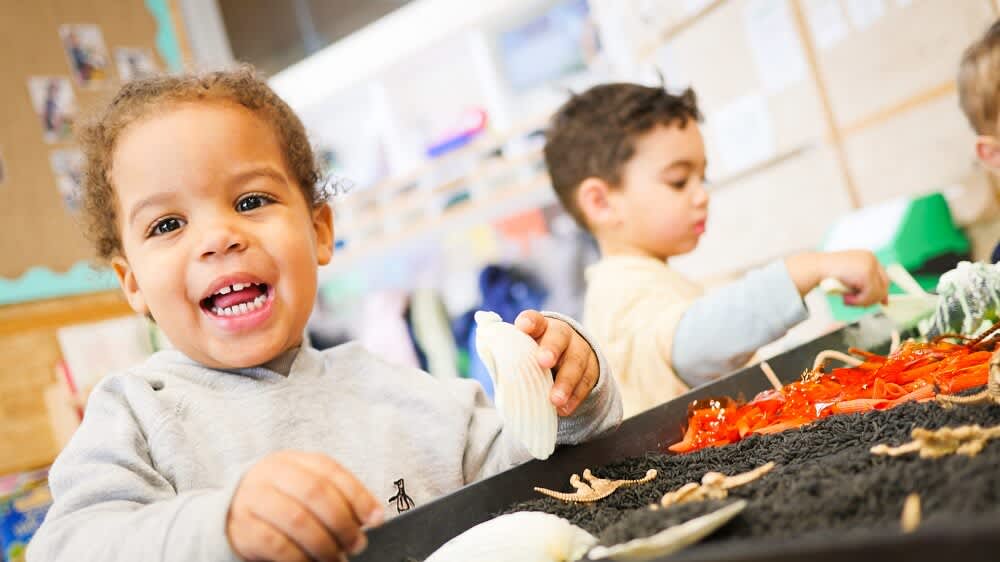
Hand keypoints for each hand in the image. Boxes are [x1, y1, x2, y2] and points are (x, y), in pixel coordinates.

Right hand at [226, 451, 383, 561]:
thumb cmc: (281, 502)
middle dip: (343, 522)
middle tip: (357, 544)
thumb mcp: (305, 490)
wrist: (231, 515)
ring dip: (324, 544)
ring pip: (297, 519)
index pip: (331, 471)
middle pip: (316, 492)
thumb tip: (373, 516)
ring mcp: (253, 499)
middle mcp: (271, 474)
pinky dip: (300, 558)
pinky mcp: (242, 528)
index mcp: (293, 460)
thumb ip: (337, 497)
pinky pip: (277, 545)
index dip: (358, 495)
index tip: (376, 519)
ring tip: (336, 558)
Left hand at [515, 310, 599, 416]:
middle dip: (551, 349)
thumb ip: (505, 352)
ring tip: (554, 400)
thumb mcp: (521, 351)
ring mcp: (579, 351)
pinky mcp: (591, 370)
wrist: (566, 362)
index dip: (529, 322)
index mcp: (540, 327)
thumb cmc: (534, 357)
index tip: (522, 326)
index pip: (535, 320)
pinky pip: (585, 383)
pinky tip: (563, 409)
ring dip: (565, 382)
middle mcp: (562, 335)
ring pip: (575, 363)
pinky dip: (574, 397)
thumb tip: (486, 346)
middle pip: (559, 338)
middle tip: (543, 362)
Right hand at [786, 250, 888, 305]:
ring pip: (877, 292)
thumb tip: (882, 300)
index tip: (883, 302)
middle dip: (872, 298)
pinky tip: (846, 297)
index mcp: (867, 257)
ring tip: (847, 299)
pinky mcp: (866, 273)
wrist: (816, 268)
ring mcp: (870, 265)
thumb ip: (863, 285)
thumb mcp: (849, 277)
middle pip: (884, 285)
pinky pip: (869, 295)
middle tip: (856, 302)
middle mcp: (871, 258)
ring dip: (861, 301)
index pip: (883, 276)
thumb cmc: (827, 273)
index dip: (882, 290)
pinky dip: (858, 301)